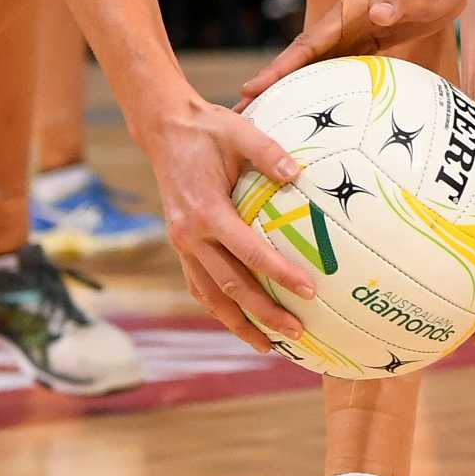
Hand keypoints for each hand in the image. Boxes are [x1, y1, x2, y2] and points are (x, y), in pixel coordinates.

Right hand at [136, 96, 324, 352]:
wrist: (166, 130)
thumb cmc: (208, 130)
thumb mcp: (239, 131)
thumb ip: (268, 152)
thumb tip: (299, 173)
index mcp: (206, 212)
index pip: (249, 253)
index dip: (279, 274)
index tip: (308, 291)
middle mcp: (190, 236)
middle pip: (230, 286)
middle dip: (264, 313)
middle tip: (298, 331)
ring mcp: (182, 244)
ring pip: (210, 295)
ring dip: (239, 323)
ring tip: (270, 345)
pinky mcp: (181, 245)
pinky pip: (199, 285)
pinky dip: (218, 307)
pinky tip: (239, 320)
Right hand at [240, 0, 474, 98]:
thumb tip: (377, 13)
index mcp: (347, 11)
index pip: (306, 45)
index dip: (280, 68)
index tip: (253, 89)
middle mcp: (345, 24)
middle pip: (302, 60)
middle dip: (274, 86)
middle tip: (245, 116)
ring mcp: (357, 34)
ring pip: (319, 68)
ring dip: (296, 91)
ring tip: (273, 120)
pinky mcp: (373, 43)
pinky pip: (344, 71)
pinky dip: (329, 89)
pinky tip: (324, 112)